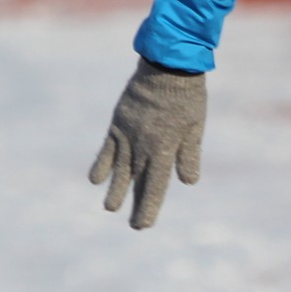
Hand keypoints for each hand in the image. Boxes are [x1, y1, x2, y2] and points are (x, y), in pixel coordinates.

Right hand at [88, 58, 206, 228]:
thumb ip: (190, 154)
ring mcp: (127, 135)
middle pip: (137, 181)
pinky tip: (95, 180)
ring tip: (110, 208)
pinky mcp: (118, 123)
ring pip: (119, 168)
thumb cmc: (187, 97)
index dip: (149, 206)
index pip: (155, 185)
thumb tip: (187, 182)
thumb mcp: (195, 126)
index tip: (143, 225)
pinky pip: (107, 148)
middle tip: (134, 226)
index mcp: (164, 148)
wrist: (167, 65)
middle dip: (134, 204)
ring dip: (115, 189)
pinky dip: (101, 164)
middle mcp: (143, 146)